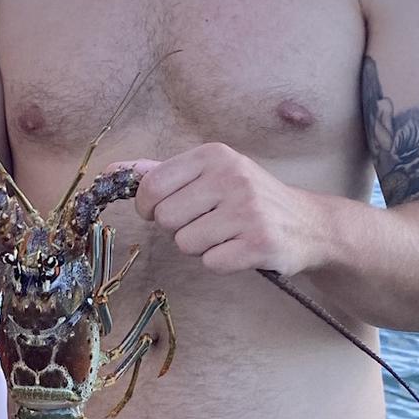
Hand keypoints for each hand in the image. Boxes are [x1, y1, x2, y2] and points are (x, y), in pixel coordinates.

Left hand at [132, 143, 335, 277]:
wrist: (309, 223)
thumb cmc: (249, 198)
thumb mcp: (210, 174)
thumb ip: (161, 173)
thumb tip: (109, 172)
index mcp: (214, 155)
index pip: (152, 186)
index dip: (148, 207)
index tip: (163, 211)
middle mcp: (231, 177)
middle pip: (166, 218)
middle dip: (180, 228)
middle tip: (208, 223)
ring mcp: (248, 210)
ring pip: (186, 243)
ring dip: (201, 247)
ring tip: (227, 235)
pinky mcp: (259, 242)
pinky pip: (211, 262)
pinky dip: (221, 262)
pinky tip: (240, 249)